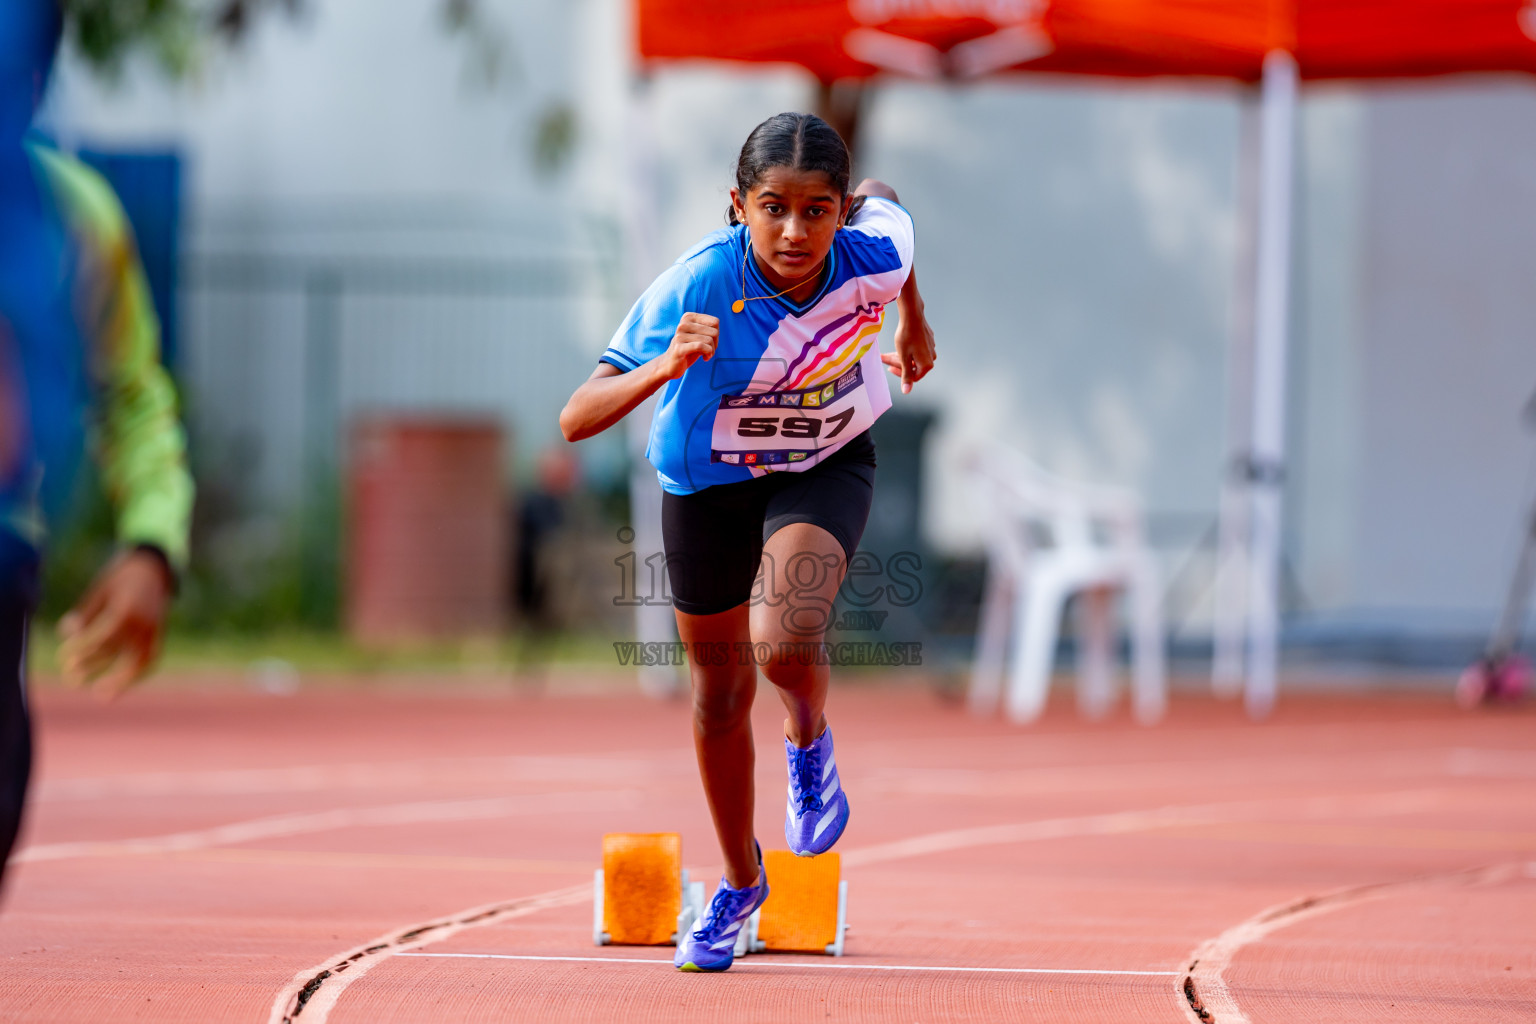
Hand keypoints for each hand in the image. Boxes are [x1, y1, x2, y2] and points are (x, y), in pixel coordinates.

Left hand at [57, 549, 173, 699]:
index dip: (82, 648)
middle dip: (93, 666)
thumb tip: (65, 633)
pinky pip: (151, 659)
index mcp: (127, 608)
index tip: (63, 656)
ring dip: (120, 681)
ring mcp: (155, 630)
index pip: (102, 636)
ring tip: (101, 695)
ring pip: (139, 661)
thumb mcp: (100, 590)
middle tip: (71, 679)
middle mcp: (144, 622)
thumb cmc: (120, 577)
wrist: (154, 568)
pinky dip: (138, 674)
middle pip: (117, 651)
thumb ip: (85, 613)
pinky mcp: (160, 634)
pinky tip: (121, 685)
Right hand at [658, 313, 717, 380]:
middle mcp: (683, 324)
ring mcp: (680, 336)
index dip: (717, 334)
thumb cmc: (688, 350)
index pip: (715, 322)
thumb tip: (717, 327)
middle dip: (715, 344)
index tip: (710, 342)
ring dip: (712, 351)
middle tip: (709, 351)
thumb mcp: (699, 336)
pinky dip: (708, 353)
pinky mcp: (679, 348)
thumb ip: (708, 329)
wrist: (670, 365)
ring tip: (707, 355)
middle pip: (714, 332)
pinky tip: (705, 358)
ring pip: (708, 340)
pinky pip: (701, 346)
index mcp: (688, 318)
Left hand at [882, 303, 935, 394]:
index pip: (913, 377)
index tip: (889, 368)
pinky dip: (908, 349)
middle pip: (913, 367)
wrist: (912, 315)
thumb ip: (905, 375)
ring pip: (914, 357)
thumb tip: (907, 391)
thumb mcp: (903, 358)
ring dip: (901, 356)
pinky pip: (917, 349)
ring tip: (890, 351)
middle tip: (885, 357)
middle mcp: (932, 357)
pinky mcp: (928, 340)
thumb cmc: (906, 336)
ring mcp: (931, 348)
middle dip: (898, 363)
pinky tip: (900, 344)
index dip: (900, 374)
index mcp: (927, 364)